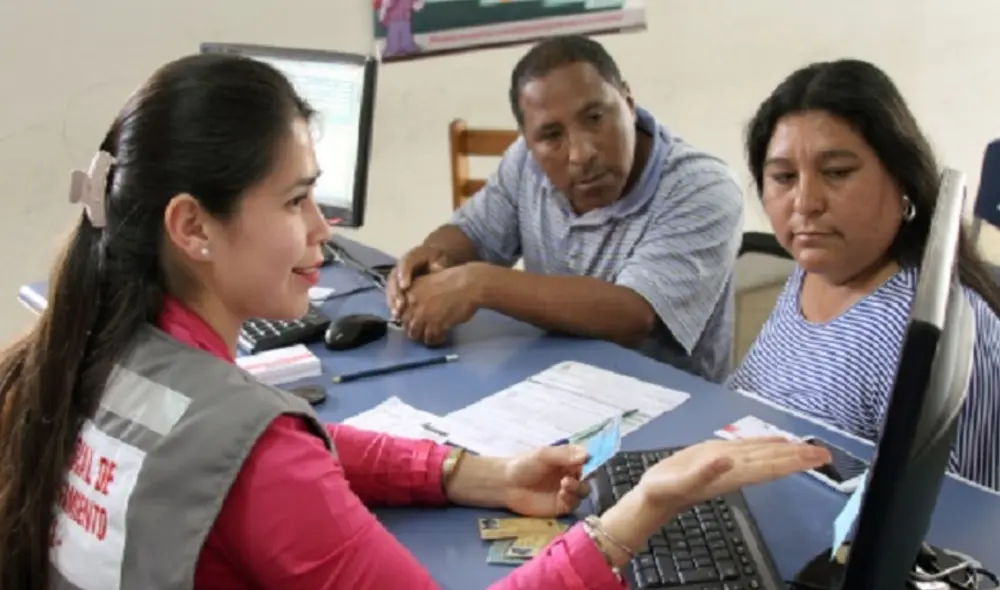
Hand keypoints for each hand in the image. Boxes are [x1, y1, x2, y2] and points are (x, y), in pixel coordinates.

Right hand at [385, 245, 452, 317]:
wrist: (435, 260)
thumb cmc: (439, 260)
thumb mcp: (441, 260)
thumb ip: (438, 266)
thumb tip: (436, 271)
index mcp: (413, 256)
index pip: (406, 262)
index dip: (403, 274)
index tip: (405, 287)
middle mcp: (400, 266)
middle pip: (394, 278)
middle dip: (396, 292)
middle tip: (400, 305)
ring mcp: (397, 276)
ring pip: (390, 288)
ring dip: (392, 301)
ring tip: (397, 313)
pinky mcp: (396, 286)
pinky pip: (392, 295)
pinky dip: (393, 305)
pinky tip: (397, 315)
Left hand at [400, 263, 482, 345]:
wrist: (469, 284)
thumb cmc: (454, 279)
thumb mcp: (430, 281)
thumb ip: (420, 294)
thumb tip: (416, 308)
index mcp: (410, 291)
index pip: (401, 311)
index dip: (408, 318)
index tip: (415, 321)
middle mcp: (413, 304)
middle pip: (406, 324)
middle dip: (414, 329)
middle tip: (424, 330)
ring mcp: (423, 316)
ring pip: (415, 334)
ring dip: (423, 336)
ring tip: (433, 335)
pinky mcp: (435, 326)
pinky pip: (430, 339)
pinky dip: (436, 340)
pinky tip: (442, 336)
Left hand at [502, 445, 590, 517]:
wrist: (507, 485)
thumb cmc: (524, 465)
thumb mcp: (544, 455)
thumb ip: (564, 455)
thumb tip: (587, 455)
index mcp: (568, 460)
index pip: (586, 459)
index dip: (590, 460)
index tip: (587, 460)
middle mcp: (571, 475)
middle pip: (589, 477)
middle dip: (585, 476)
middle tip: (572, 475)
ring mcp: (567, 491)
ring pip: (583, 491)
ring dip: (578, 488)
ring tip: (564, 485)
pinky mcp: (562, 506)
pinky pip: (574, 504)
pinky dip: (571, 499)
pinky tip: (562, 494)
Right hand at [637, 437, 831, 516]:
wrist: (654, 496)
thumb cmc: (665, 491)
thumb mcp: (681, 482)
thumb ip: (704, 472)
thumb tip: (727, 459)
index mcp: (732, 474)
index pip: (770, 466)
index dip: (793, 461)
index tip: (816, 459)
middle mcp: (736, 468)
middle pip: (773, 461)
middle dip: (799, 457)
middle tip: (827, 453)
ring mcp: (728, 462)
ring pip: (764, 454)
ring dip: (787, 450)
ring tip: (810, 447)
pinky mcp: (717, 454)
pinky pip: (748, 448)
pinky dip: (766, 444)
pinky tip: (777, 441)